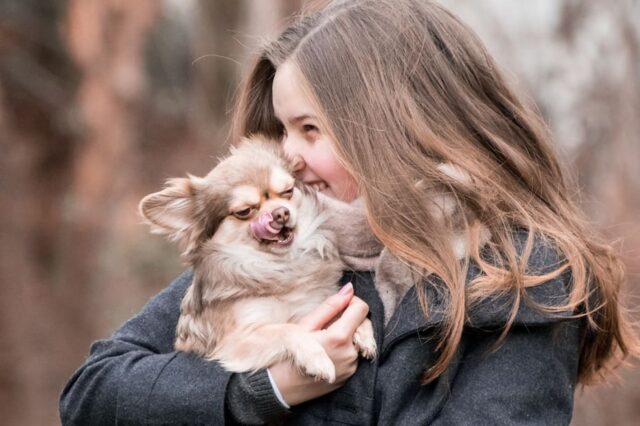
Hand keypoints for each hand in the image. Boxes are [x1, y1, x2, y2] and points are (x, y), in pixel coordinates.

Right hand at [268, 283, 369, 405]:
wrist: (279, 387)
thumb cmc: (288, 353)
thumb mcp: (305, 325)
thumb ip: (330, 306)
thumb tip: (349, 289)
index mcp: (338, 338)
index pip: (361, 309)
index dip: (350, 302)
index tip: (337, 305)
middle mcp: (350, 354)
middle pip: (364, 324)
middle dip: (350, 318)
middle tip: (329, 321)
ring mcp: (351, 367)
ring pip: (360, 339)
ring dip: (349, 332)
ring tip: (326, 336)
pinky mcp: (350, 376)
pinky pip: (355, 354)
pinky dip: (347, 347)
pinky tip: (329, 350)